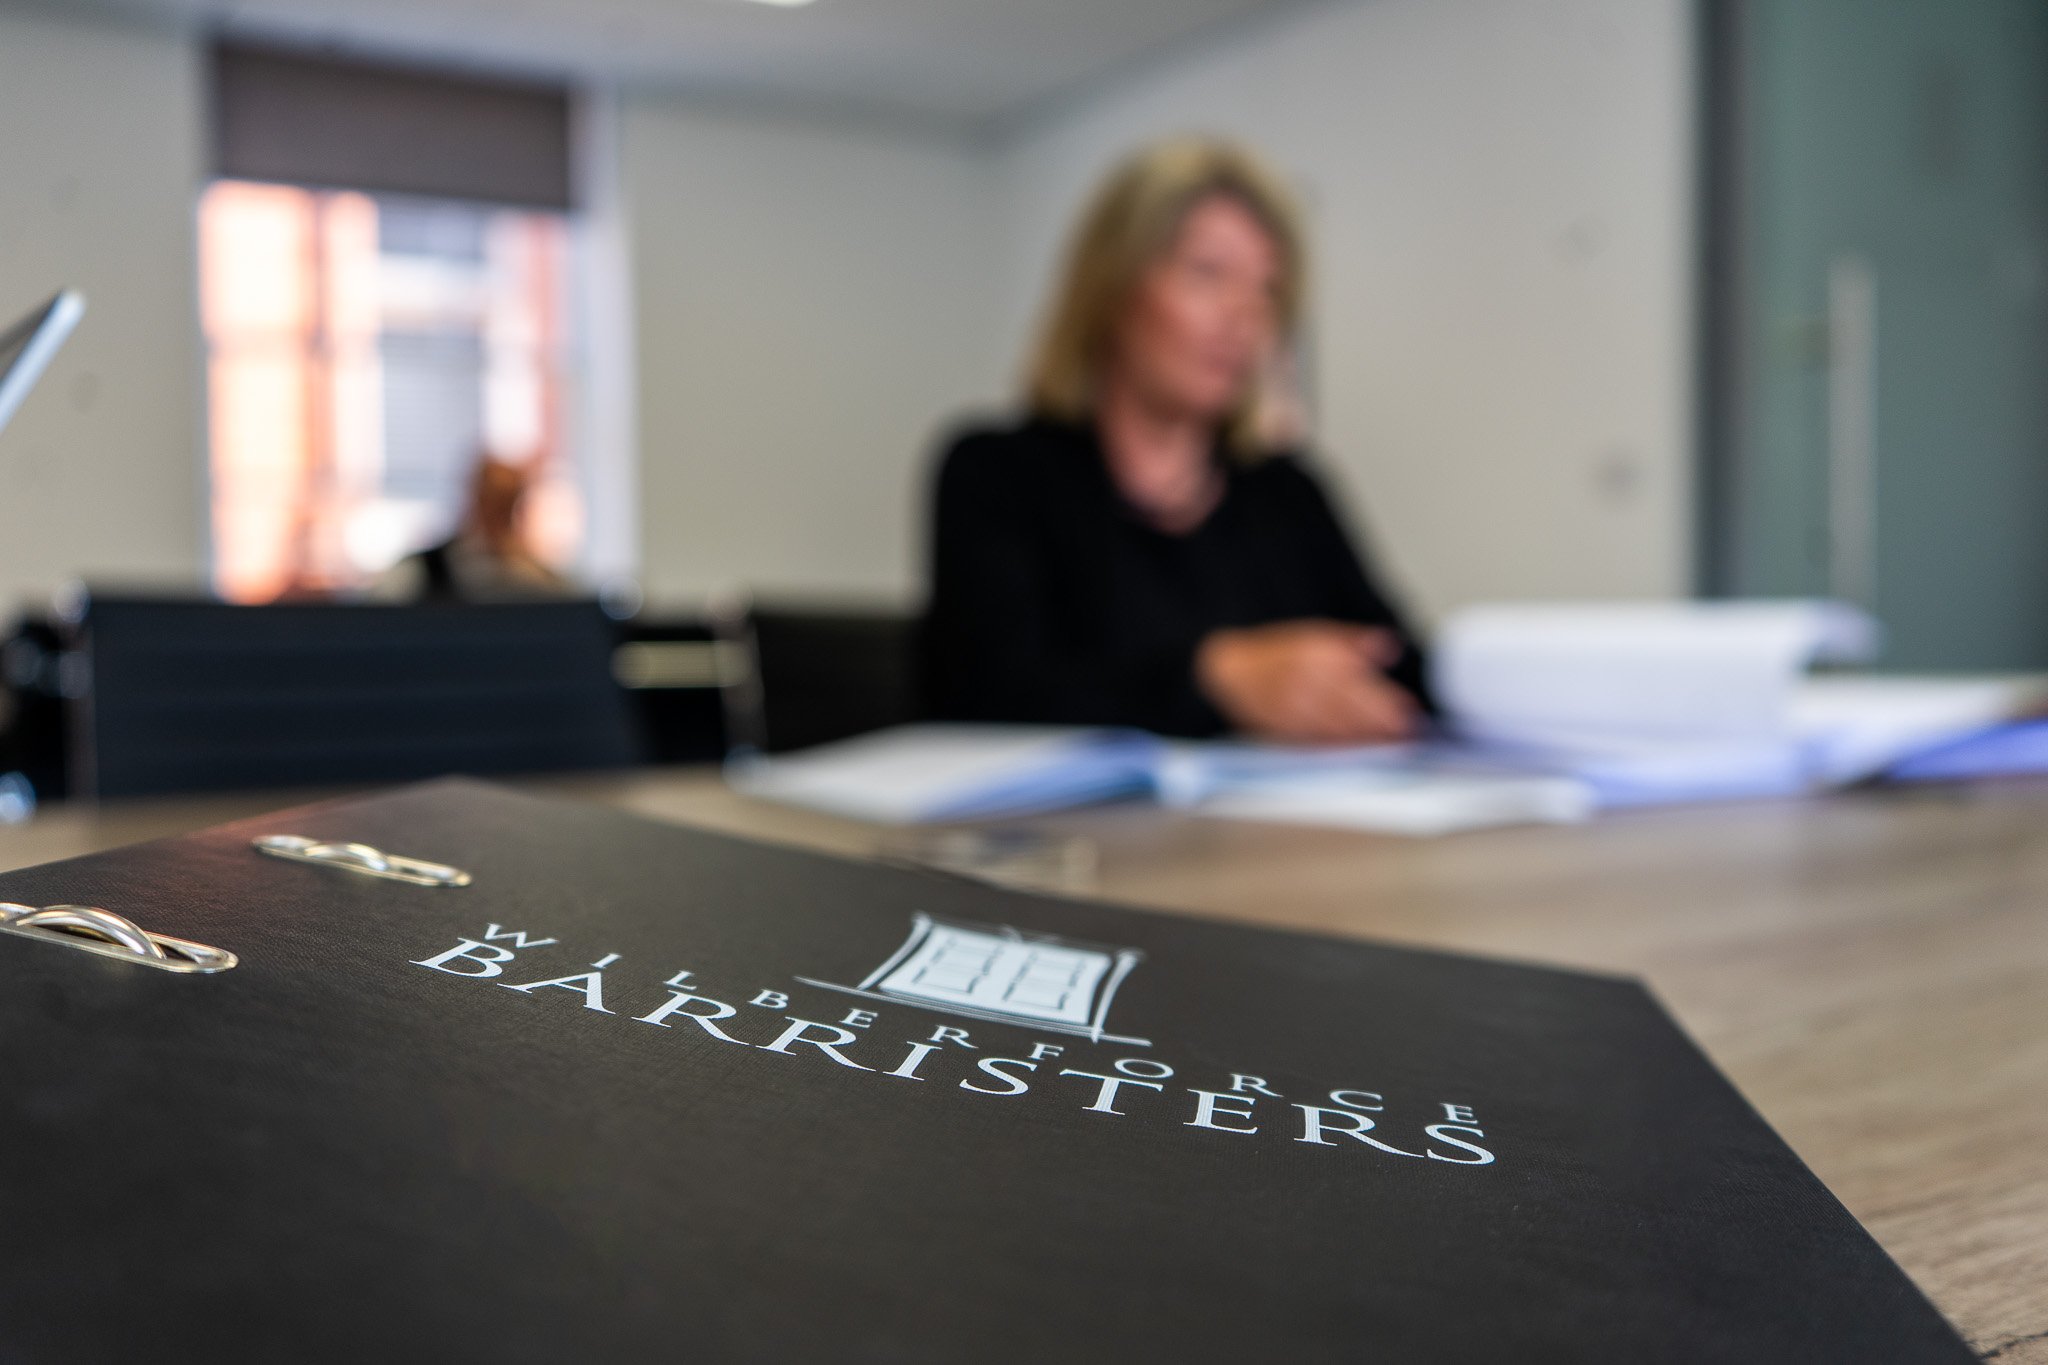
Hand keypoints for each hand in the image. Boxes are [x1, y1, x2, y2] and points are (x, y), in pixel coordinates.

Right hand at [1195, 621, 1418, 743]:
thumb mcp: (1317, 634)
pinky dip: (1342, 749)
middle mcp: (1301, 684)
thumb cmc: (1280, 654)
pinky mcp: (1282, 733)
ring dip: (1367, 740)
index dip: (1387, 701)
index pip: (1358, 683)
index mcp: (1312, 656)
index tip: (1411, 711)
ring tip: (1392, 745)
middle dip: (1383, 725)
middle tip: (1410, 735)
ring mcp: (1290, 712)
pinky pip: (1317, 744)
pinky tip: (1360, 751)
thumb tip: (1391, 647)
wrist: (1231, 672)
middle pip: (1350, 711)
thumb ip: (1356, 642)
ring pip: (1336, 731)